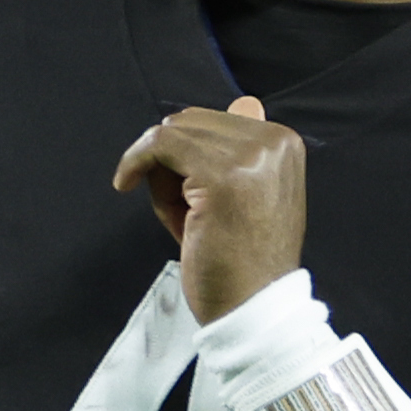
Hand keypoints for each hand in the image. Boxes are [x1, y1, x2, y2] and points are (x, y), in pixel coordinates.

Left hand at [113, 93, 306, 321]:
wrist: (253, 309)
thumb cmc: (241, 262)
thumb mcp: (245, 195)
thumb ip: (238, 150)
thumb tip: (244, 101)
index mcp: (285, 143)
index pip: (215, 121)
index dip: (187, 155)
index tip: (180, 192)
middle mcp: (274, 142)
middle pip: (192, 121)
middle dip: (171, 160)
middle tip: (176, 207)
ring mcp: (251, 156)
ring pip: (175, 131)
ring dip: (158, 171)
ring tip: (175, 214)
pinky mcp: (222, 174)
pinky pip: (160, 143)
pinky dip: (135, 160)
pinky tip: (125, 183)